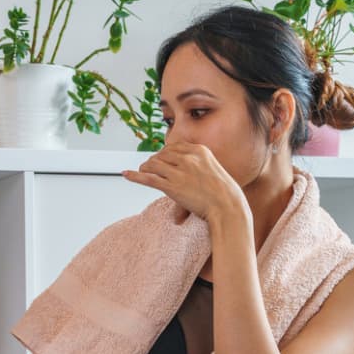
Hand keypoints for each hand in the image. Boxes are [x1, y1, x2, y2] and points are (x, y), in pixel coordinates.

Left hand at [122, 142, 248, 227]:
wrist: (227, 207)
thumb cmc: (224, 193)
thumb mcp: (214, 170)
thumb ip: (199, 166)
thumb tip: (188, 174)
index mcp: (199, 150)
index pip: (175, 146)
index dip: (165, 153)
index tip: (161, 158)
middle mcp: (188, 158)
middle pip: (162, 154)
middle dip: (155, 160)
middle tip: (150, 167)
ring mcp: (179, 171)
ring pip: (153, 164)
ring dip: (145, 167)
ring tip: (142, 171)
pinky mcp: (171, 186)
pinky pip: (148, 178)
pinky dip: (134, 176)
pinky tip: (125, 174)